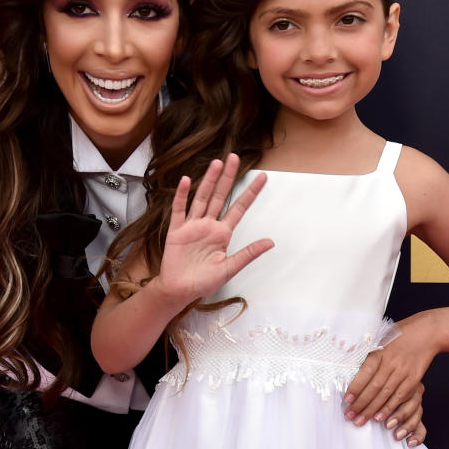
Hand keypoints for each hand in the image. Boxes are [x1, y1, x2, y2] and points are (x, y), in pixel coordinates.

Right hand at [154, 154, 272, 304]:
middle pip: (220, 196)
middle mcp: (208, 225)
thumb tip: (271, 242)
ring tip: (216, 163)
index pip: (239, 208)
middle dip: (228, 178)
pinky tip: (186, 181)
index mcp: (223, 233)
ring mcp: (192, 225)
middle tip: (235, 157)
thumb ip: (248, 253)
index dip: (250, 193)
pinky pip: (179, 210)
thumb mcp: (230, 268)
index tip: (263, 178)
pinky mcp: (177, 230)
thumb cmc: (203, 281)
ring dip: (208, 181)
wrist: (179, 291)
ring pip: (202, 198)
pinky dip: (182, 195)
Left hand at [342, 318, 437, 445]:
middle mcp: (391, 362)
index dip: (355, 387)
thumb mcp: (382, 336)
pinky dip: (390, 408)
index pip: (365, 372)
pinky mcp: (414, 378)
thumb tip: (350, 359)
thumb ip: (369, 350)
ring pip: (386, 394)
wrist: (428, 332)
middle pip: (374, 387)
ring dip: (373, 410)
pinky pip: (401, 396)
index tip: (346, 399)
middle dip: (361, 404)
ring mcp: (403, 371)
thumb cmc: (402, 333)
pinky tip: (381, 417)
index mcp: (380, 351)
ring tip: (361, 420)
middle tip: (350, 415)